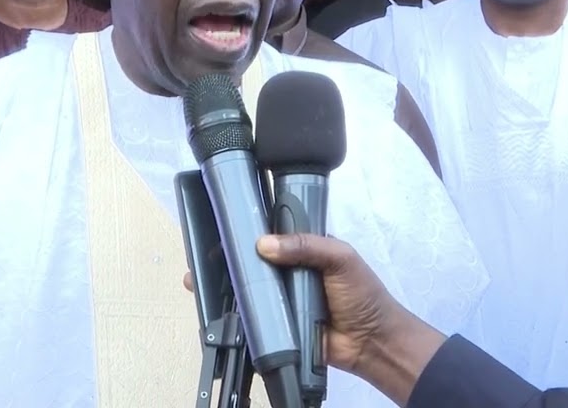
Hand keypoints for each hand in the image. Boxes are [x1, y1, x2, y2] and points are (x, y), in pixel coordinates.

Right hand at [183, 234, 445, 405]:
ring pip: (247, 289)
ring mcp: (280, 299)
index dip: (246, 229)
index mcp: (303, 249)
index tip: (220, 225)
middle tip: (200, 257)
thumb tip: (262, 244)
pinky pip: (252, 317)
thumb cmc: (361, 294)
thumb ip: (307, 245)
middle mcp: (287, 271)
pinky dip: (234, 313)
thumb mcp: (340, 258)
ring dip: (223, 285)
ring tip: (195, 280)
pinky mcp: (277, 325)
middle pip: (251, 262)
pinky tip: (211, 307)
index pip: (269, 233)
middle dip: (225, 257)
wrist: (372, 342)